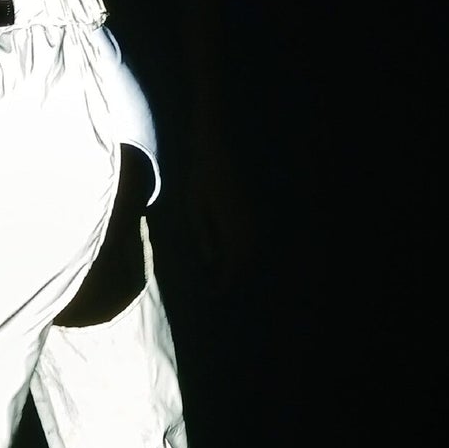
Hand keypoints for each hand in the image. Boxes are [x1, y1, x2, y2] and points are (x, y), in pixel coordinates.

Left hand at [185, 130, 254, 296]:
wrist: (218, 154)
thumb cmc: (201, 181)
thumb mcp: (195, 209)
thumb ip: (204, 235)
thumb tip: (211, 260)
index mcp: (234, 229)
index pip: (233, 267)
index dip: (223, 283)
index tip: (211, 293)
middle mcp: (248, 227)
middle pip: (244, 263)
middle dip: (230, 278)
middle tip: (213, 287)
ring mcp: (253, 220)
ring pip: (249, 253)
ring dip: (236, 265)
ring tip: (218, 274)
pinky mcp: (252, 213)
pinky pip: (250, 240)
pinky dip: (240, 251)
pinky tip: (225, 253)